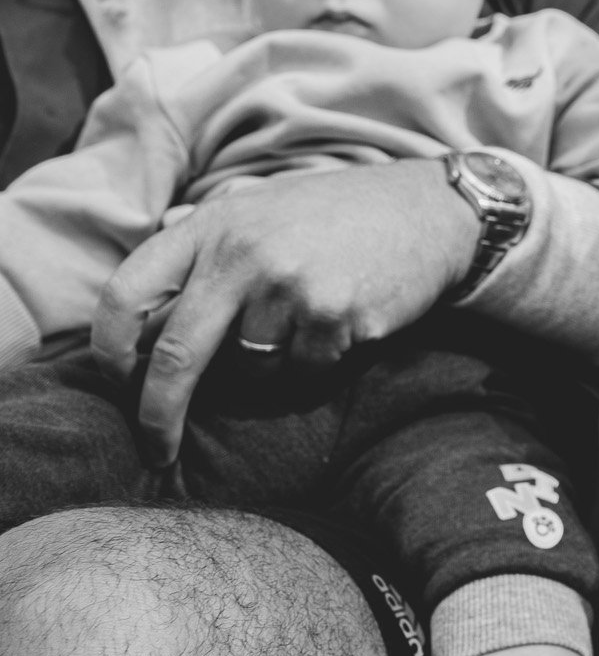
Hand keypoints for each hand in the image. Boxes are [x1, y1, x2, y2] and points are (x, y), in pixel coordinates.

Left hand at [92, 159, 477, 461]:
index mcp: (213, 226)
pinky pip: (305, 371)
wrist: (431, 211)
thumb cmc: (340, 213)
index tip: (118, 381)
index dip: (110, 347)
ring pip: (250, 370)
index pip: (127, 292)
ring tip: (307, 323)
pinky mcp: (335, 316)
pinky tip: (344, 322)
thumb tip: (151, 272)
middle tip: (156, 449)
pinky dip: (319, 362)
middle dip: (158, 414)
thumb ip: (207, 235)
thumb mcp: (263, 205)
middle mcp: (243, 256)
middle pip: (175, 355)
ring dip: (271, 366)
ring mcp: (290, 287)